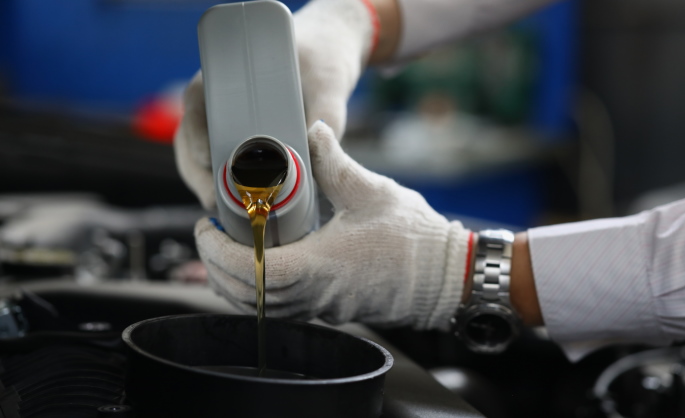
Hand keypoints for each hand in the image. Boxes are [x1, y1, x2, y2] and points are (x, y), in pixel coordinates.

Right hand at [174, 0, 375, 209]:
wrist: (329, 51)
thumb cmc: (323, 57)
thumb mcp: (329, 81)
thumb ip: (327, 113)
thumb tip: (316, 149)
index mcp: (230, 71)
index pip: (198, 101)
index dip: (197, 132)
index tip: (207, 158)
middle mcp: (220, 94)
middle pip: (192, 134)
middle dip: (198, 171)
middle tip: (214, 201)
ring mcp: (227, 115)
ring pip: (201, 152)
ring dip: (206, 182)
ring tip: (222, 212)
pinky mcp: (241, 134)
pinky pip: (221, 159)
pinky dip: (223, 182)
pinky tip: (235, 206)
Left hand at [195, 122, 471, 329]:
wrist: (448, 278)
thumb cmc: (416, 240)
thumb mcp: (371, 191)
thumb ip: (334, 161)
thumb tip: (313, 130)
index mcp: (320, 264)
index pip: (252, 270)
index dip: (219, 251)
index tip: (207, 227)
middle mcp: (316, 294)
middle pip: (246, 295)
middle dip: (215, 267)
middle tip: (208, 234)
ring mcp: (323, 307)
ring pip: (261, 308)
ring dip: (234, 283)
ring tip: (227, 250)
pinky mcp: (331, 311)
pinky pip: (281, 309)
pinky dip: (258, 292)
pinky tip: (260, 267)